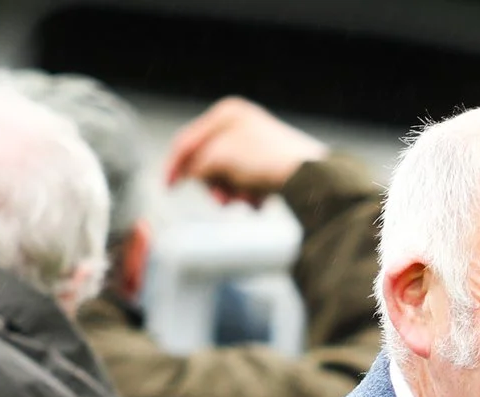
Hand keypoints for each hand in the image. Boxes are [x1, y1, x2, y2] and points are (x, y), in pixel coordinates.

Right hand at [165, 98, 327, 206]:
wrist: (311, 178)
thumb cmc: (269, 160)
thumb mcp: (221, 158)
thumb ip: (197, 164)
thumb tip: (187, 172)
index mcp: (227, 113)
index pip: (189, 139)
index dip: (175, 165)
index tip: (168, 186)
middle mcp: (241, 125)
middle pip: (209, 161)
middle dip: (214, 184)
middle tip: (222, 198)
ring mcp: (256, 145)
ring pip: (228, 176)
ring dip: (232, 193)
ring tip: (245, 201)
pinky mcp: (270, 165)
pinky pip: (247, 185)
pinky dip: (249, 196)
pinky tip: (259, 202)